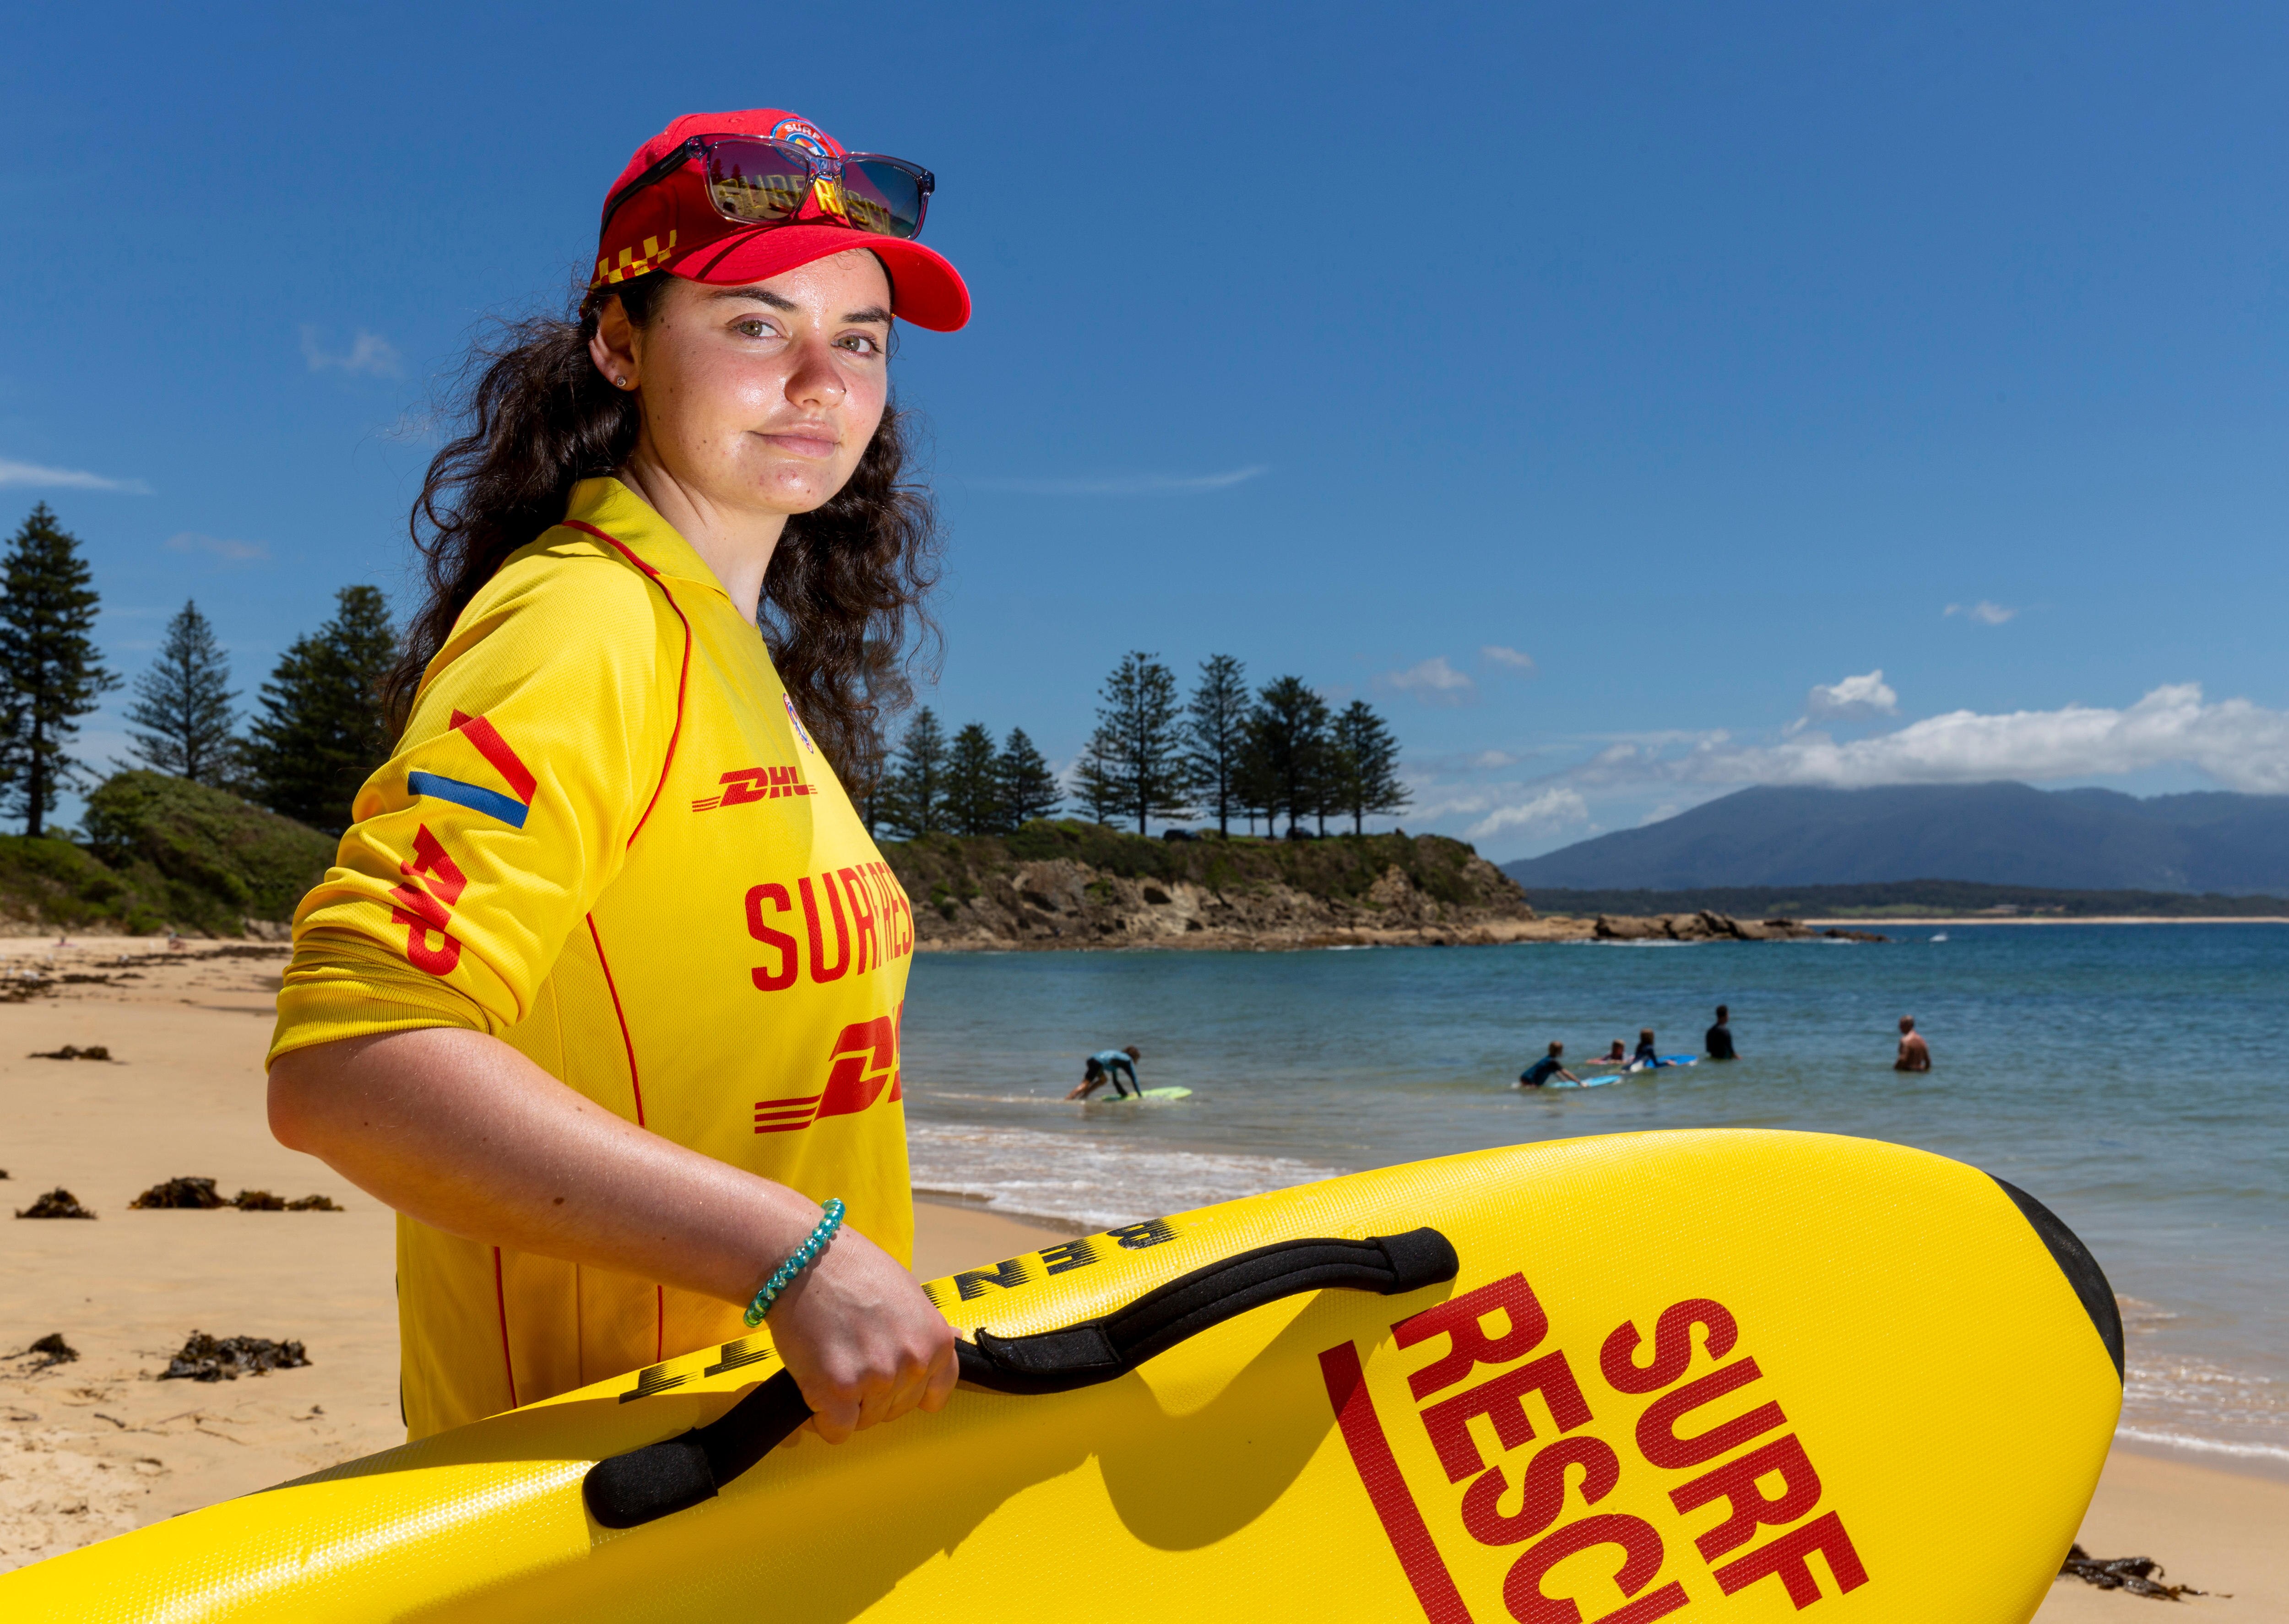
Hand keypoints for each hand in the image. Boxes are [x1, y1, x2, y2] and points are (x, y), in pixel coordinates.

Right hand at [765, 1221, 959, 1444]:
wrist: (806, 1259)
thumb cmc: (853, 1270)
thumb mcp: (908, 1294)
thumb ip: (923, 1330)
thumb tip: (952, 1342)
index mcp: (937, 1342)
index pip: (934, 1395)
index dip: (905, 1389)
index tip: (887, 1377)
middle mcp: (914, 1363)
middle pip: (895, 1410)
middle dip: (873, 1395)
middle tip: (849, 1356)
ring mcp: (877, 1378)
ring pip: (865, 1421)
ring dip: (846, 1405)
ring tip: (830, 1362)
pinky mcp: (838, 1390)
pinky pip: (837, 1431)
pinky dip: (823, 1420)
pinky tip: (815, 1387)